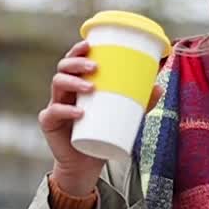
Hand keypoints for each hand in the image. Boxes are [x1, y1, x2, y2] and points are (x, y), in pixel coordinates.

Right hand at [38, 40, 163, 194]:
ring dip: (73, 82)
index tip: (89, 44)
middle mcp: (62, 92)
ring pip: (57, 85)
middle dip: (77, 63)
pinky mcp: (49, 123)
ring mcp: (54, 106)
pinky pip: (53, 113)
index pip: (73, 61)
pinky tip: (79, 112)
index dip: (77, 50)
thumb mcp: (122, 117)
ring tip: (91, 87)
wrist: (85, 164)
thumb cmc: (102, 135)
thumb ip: (139, 104)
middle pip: (63, 68)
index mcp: (76, 85)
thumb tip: (158, 87)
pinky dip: (66, 110)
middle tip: (96, 66)